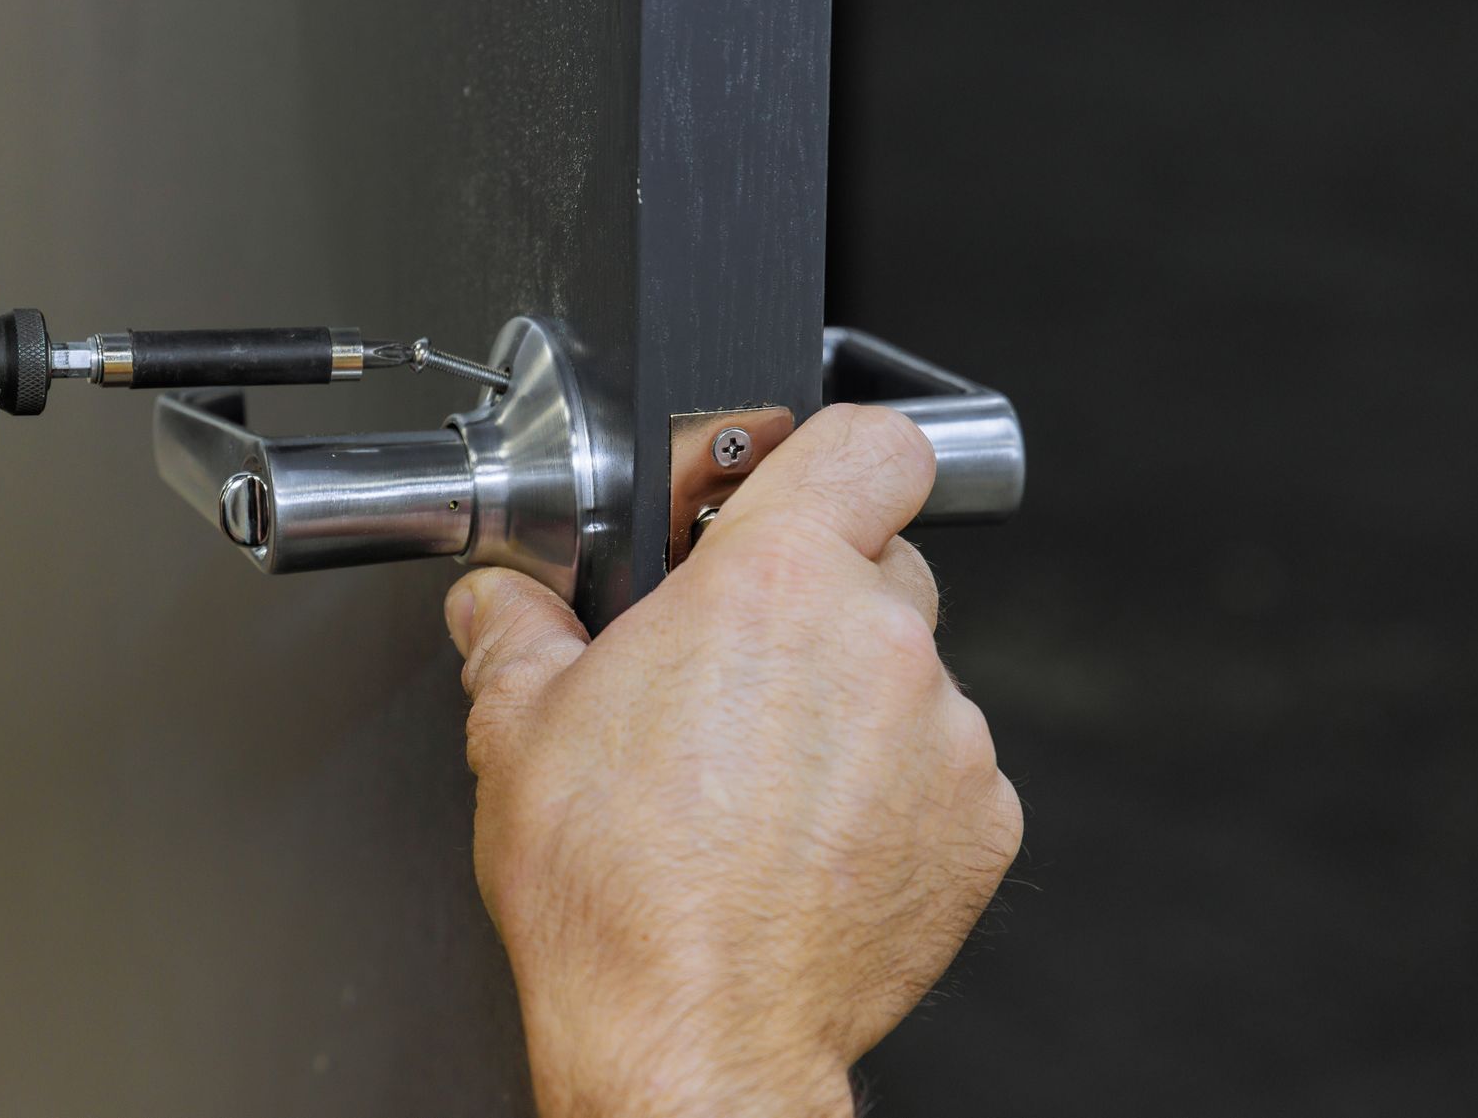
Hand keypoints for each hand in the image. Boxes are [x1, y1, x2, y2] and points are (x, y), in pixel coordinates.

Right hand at [445, 405, 1021, 1117]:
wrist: (692, 1034)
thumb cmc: (615, 891)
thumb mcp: (519, 731)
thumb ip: (514, 631)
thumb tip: (496, 602)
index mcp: (771, 582)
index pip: (873, 442)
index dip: (837, 454)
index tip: (802, 486)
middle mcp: (877, 641)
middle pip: (882, 563)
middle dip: (818, 597)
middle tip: (743, 665)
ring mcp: (945, 734)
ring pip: (910, 671)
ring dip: (852, 699)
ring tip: (765, 778)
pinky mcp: (980, 821)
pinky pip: (944, 766)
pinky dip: (894, 786)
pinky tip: (812, 836)